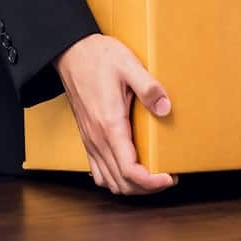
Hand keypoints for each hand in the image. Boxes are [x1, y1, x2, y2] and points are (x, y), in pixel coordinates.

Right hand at [54, 33, 176, 194]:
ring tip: (152, 176)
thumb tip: (166, 108)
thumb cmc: (98, 58)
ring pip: (109, 181)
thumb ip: (148, 87)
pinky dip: (115, 178)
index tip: (170, 177)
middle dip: (146, 187)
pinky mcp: (87, 138)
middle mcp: (97, 138)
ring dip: (131, 186)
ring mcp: (90, 140)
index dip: (151, 182)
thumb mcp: (128, 65)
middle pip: (121, 182)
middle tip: (168, 177)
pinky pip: (98, 171)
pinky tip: (129, 169)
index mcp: (109, 125)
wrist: (71, 53)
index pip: (129, 170)